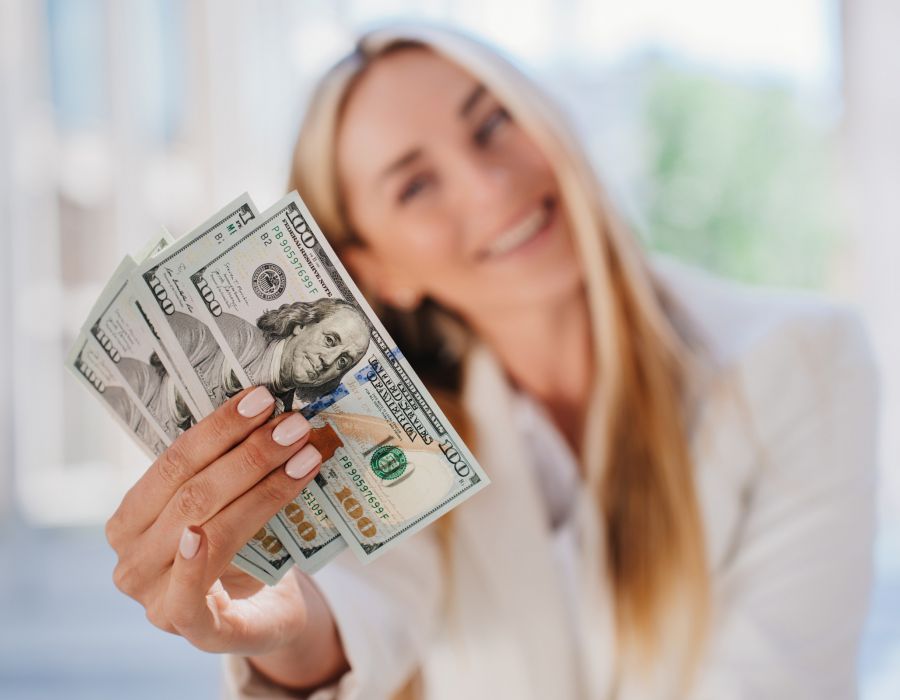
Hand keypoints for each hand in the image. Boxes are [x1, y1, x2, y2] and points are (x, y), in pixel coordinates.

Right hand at [105, 385, 322, 655]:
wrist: (267, 615)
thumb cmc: (242, 551)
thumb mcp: (229, 506)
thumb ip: (230, 471)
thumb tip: (274, 413)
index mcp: (132, 520)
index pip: (174, 462)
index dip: (219, 428)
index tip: (262, 398)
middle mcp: (132, 560)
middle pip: (192, 492)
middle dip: (250, 454)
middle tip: (294, 426)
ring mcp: (155, 600)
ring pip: (203, 527)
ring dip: (259, 488)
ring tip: (305, 455)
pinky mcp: (192, 631)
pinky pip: (185, 596)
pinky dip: (192, 562)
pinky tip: (201, 534)